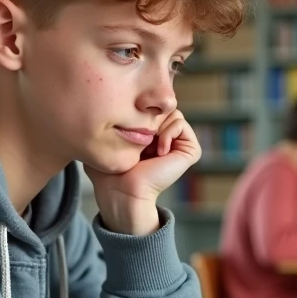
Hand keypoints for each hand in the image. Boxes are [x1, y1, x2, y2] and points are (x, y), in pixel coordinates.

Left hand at [86, 110, 200, 235]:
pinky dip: (168, 132)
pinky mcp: (190, 150)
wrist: (123, 192)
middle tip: (140, 141)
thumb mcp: (106, 140)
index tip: (127, 133)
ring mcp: (179, 144)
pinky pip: (181, 123)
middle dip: (148, 118)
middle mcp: (166, 138)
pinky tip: (159, 151)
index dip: (137, 112)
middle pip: (162, 106)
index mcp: (150, 135)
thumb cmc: (111, 172)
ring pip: (172, 112)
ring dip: (157, 127)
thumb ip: (109, 122)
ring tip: (148, 148)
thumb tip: (109, 105)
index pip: (149, 106)